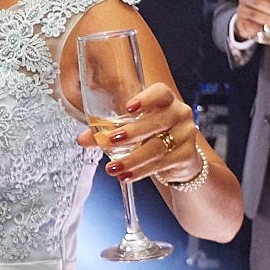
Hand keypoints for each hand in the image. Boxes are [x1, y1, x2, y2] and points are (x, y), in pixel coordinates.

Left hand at [76, 82, 203, 185]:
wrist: (177, 157)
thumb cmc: (150, 134)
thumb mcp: (130, 128)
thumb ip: (106, 131)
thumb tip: (82, 139)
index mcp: (165, 100)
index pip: (161, 93)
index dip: (146, 99)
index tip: (128, 108)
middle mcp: (179, 113)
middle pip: (158, 121)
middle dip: (132, 132)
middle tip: (110, 141)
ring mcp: (185, 134)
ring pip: (158, 146)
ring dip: (133, 158)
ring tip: (113, 168)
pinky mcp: (187, 155)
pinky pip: (163, 163)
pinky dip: (142, 171)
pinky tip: (127, 176)